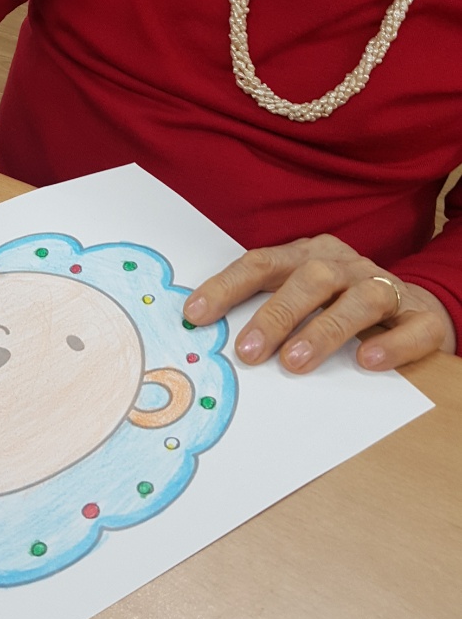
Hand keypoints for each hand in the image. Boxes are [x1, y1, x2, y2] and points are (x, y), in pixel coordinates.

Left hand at [182, 234, 456, 373]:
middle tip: (247, 351)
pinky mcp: (424, 319)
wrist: (417, 309)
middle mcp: (347, 266)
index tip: (195, 314)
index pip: (262, 263)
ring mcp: (388, 289)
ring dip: (325, 330)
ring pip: (359, 300)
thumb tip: (207, 335)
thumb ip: (264, 310)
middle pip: (310, 278)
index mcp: (310, 255)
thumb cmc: (341, 306)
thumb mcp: (302, 297)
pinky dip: (391, 344)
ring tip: (295, 362)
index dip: (227, 287)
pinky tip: (368, 362)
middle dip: (276, 314)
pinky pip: (411, 328)